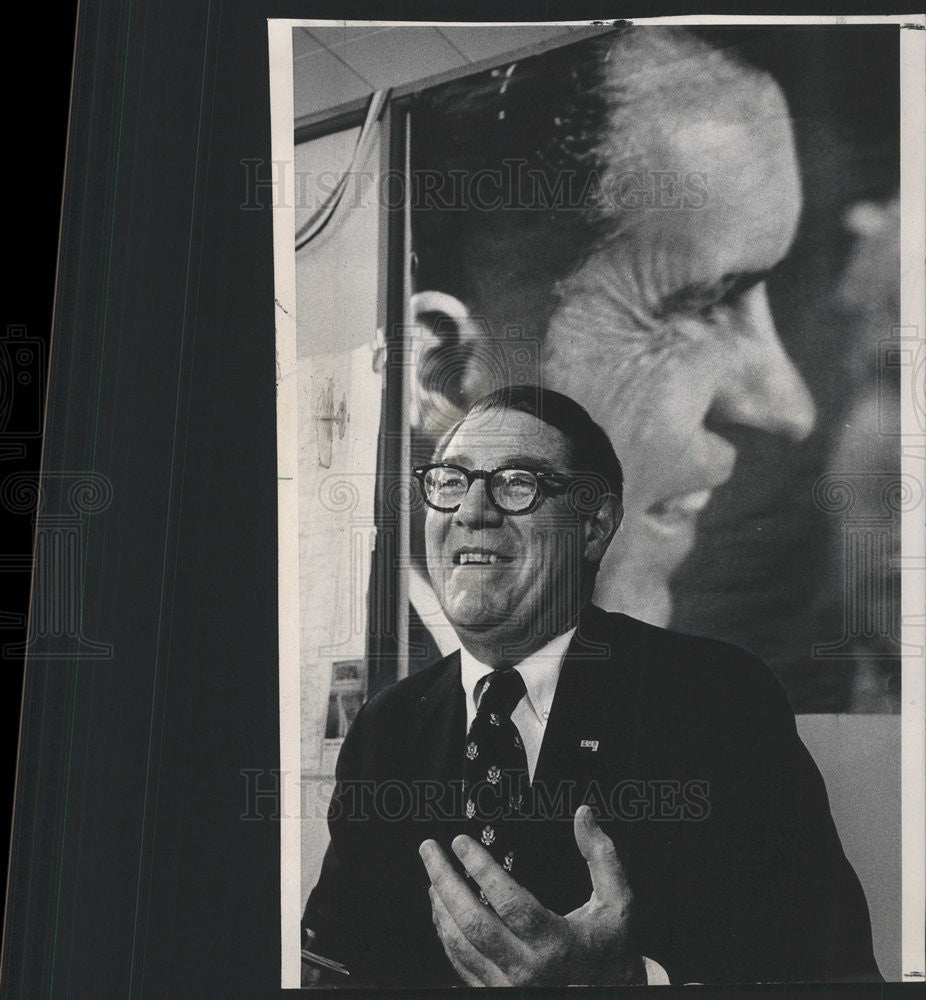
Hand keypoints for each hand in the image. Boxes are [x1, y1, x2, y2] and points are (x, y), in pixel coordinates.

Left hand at [419, 804, 642, 985]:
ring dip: (440, 906)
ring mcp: (508, 985)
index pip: (509, 901)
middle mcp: (527, 969)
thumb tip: (584, 814)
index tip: (461, 840)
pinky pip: (461, 963)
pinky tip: (441, 908)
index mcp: (556, 943)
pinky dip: (445, 933)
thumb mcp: (618, 902)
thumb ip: (602, 856)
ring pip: (460, 945)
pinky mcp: (497, 992)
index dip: (481, 868)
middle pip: (473, 923)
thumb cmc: (613, 947)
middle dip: (445, 881)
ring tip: (432, 873)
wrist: (613, 994)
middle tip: (429, 849)